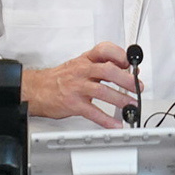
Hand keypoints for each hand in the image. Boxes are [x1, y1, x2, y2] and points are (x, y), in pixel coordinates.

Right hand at [22, 43, 136, 127]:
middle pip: (107, 70)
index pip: (104, 50)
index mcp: (85, 60)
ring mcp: (77, 87)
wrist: (37, 89)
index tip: (131, 64)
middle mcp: (81, 71)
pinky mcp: (73, 104)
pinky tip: (115, 124)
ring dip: (120, 100)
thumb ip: (100, 65)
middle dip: (126, 79)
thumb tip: (126, 71)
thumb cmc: (60, 78)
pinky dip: (105, 119)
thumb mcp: (80, 65)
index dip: (120, 55)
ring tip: (132, 106)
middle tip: (138, 87)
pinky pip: (92, 112)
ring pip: (102, 91)